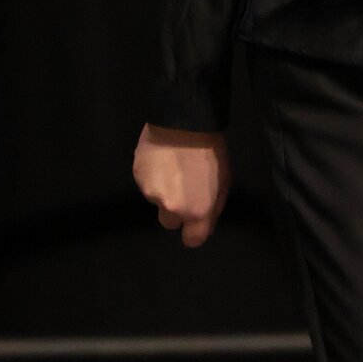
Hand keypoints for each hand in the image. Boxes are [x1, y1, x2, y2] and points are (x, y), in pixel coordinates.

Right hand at [132, 124, 230, 247]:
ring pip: (157, 200)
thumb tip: (205, 227)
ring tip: (173, 166)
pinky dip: (153, 175)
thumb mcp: (224, 182)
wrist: (185, 121)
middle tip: (183, 188)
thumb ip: (213, 209)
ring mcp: (151, 193)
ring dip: (164, 189)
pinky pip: (146, 183)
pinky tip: (161, 159)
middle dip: (176, 210)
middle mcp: (171, 208)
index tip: (194, 220)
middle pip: (169, 222)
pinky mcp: (138, 177)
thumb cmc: (211, 150)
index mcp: (196, 211)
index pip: (192, 240)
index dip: (193, 231)